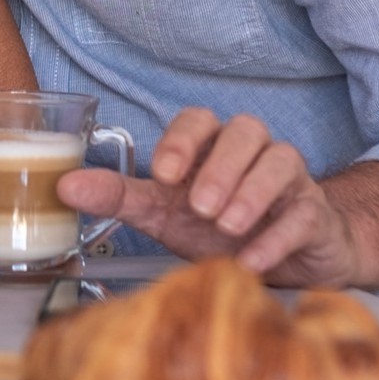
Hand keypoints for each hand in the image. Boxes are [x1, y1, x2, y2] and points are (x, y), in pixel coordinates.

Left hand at [58, 108, 359, 287]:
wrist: (282, 259)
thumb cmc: (214, 226)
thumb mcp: (163, 213)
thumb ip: (118, 197)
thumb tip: (64, 186)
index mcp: (210, 144)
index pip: (198, 120)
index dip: (181, 141)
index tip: (163, 175)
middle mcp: (251, 152)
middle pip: (244, 131)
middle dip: (220, 167)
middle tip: (199, 207)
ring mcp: (288, 180)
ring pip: (280, 161)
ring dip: (250, 193)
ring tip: (225, 226)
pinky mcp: (314, 214)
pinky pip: (304, 213)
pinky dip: (278, 236)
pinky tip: (253, 259)